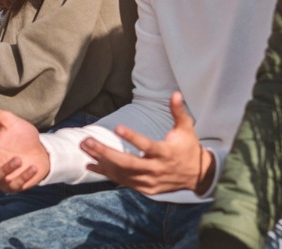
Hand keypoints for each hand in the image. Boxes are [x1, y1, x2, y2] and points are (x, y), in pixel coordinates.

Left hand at [81, 91, 214, 194]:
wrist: (197, 177)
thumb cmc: (187, 148)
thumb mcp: (186, 129)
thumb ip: (178, 112)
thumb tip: (175, 93)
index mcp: (166, 153)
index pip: (148, 145)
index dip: (132, 138)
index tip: (117, 127)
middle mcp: (156, 169)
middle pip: (128, 163)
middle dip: (105, 153)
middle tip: (87, 141)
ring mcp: (149, 181)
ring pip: (122, 173)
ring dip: (101, 160)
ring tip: (83, 147)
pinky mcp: (144, 189)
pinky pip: (122, 181)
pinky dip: (105, 173)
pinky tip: (90, 164)